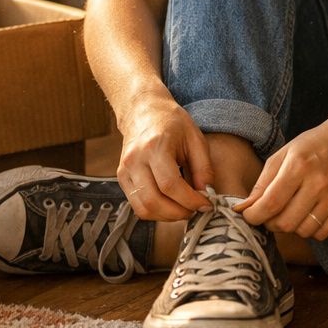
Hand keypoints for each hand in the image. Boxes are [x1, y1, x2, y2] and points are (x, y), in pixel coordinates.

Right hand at [115, 93, 213, 221]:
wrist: (144, 111)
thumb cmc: (172, 122)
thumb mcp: (195, 138)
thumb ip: (203, 167)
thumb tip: (205, 194)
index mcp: (155, 147)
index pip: (170, 185)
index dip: (190, 200)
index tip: (206, 204)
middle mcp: (135, 160)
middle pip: (154, 201)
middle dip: (178, 213)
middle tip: (195, 211)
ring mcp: (124, 170)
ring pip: (143, 208)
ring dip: (166, 217)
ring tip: (184, 209)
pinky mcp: (121, 178)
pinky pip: (137, 205)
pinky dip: (155, 212)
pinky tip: (170, 205)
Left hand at [234, 120, 327, 240]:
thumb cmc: (312, 146)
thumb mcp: (283, 155)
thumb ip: (262, 183)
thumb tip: (242, 209)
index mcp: (299, 166)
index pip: (271, 203)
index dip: (254, 216)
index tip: (250, 215)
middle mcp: (319, 183)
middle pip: (285, 223)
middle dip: (271, 223)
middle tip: (270, 213)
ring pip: (303, 231)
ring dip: (291, 226)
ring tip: (292, 210)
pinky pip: (321, 234)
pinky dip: (310, 229)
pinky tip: (308, 213)